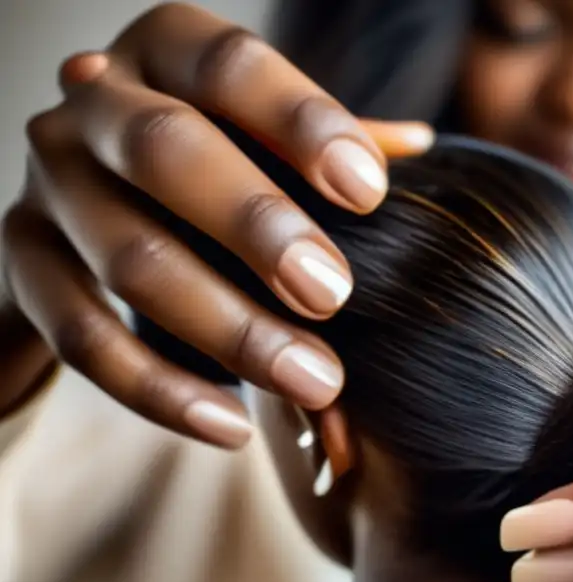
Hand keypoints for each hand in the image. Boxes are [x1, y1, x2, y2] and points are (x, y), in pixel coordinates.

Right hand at [0, 3, 432, 446]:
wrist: (86, 234)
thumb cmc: (209, 180)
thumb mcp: (261, 147)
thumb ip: (323, 148)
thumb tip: (422, 147)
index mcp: (166, 52)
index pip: (229, 65)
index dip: (301, 122)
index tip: (371, 192)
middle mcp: (92, 103)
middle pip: (163, 150)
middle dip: (255, 226)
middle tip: (334, 294)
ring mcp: (46, 184)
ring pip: (128, 257)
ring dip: (230, 329)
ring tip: (316, 382)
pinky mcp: (20, 266)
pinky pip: (82, 338)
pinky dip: (161, 390)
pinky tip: (234, 428)